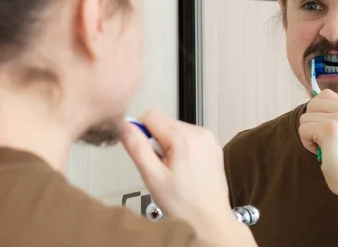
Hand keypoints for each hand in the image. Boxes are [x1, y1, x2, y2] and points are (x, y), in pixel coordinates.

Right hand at [121, 110, 233, 232]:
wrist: (210, 222)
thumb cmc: (185, 206)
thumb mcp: (152, 177)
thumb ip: (137, 147)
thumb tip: (125, 127)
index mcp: (185, 139)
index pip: (151, 115)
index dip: (140, 130)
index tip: (142, 150)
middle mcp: (200, 134)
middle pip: (164, 121)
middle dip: (156, 140)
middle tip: (159, 166)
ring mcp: (209, 139)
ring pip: (175, 128)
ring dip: (168, 144)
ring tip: (172, 169)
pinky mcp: (213, 146)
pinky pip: (188, 136)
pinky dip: (181, 148)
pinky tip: (183, 168)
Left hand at [299, 89, 337, 196]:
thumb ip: (333, 115)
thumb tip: (311, 103)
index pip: (323, 95)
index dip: (317, 113)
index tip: (328, 131)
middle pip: (311, 105)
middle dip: (311, 123)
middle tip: (325, 141)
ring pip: (304, 118)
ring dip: (309, 136)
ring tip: (326, 148)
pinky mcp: (329, 130)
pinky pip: (303, 130)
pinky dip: (307, 143)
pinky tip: (322, 152)